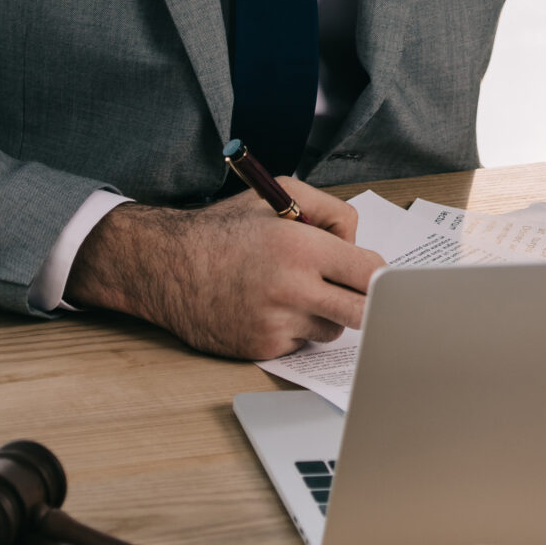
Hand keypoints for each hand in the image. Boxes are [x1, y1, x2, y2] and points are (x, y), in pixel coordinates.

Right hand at [67, 181, 381, 359]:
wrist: (167, 266)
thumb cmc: (225, 228)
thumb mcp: (280, 196)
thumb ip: (332, 213)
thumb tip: (360, 246)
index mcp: (301, 247)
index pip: (371, 273)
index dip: (378, 274)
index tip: (375, 275)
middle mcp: (291, 289)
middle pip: (363, 312)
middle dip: (367, 303)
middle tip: (360, 294)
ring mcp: (275, 323)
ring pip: (332, 329)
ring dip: (326, 314)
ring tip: (295, 290)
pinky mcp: (261, 348)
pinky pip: (301, 343)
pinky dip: (296, 328)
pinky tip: (270, 308)